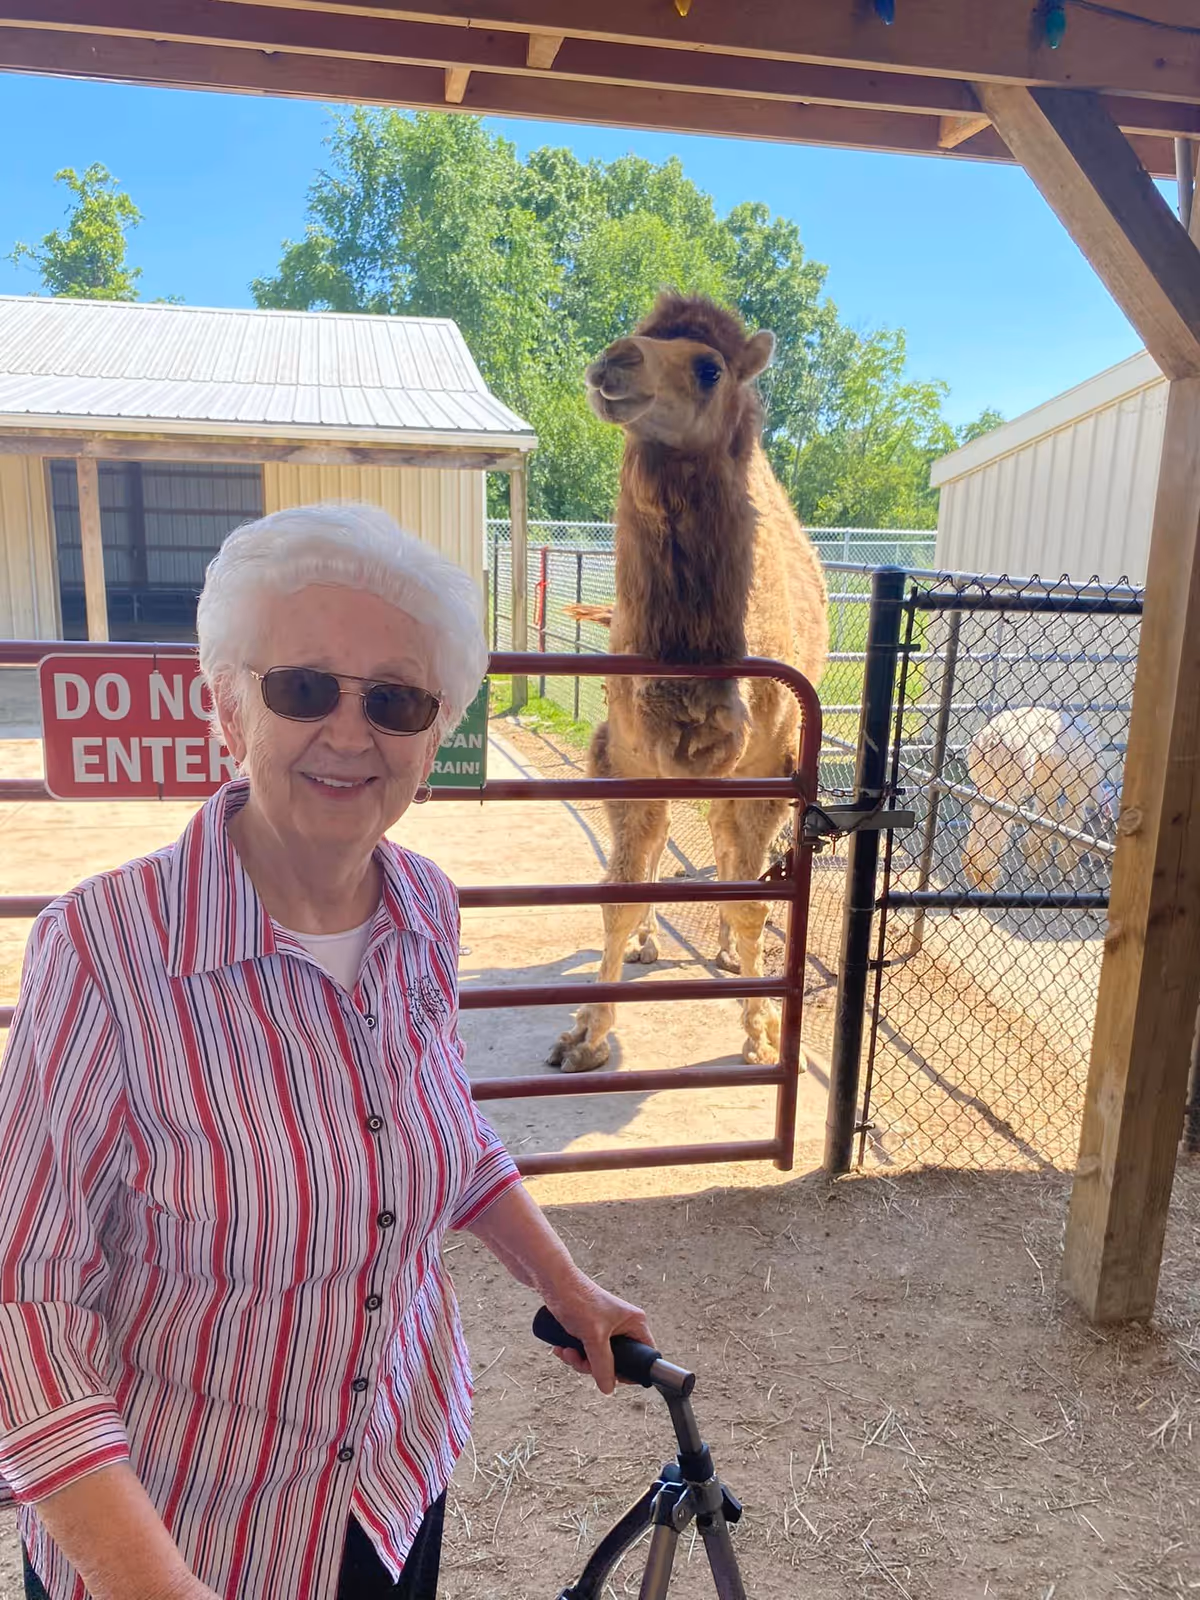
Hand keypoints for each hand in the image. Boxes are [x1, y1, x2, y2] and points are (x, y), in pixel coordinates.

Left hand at [542, 1272, 653, 1395]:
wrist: (553, 1282)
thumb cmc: (577, 1299)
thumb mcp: (594, 1337)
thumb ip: (603, 1365)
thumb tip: (608, 1388)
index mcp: (634, 1322)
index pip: (644, 1355)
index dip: (630, 1370)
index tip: (610, 1376)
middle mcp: (623, 1325)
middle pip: (617, 1362)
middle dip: (594, 1366)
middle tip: (579, 1360)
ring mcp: (606, 1327)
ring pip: (599, 1359)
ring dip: (580, 1361)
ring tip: (566, 1351)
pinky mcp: (590, 1328)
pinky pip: (587, 1351)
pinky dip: (574, 1354)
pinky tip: (561, 1348)